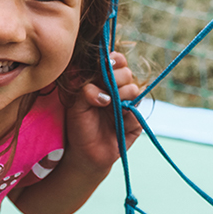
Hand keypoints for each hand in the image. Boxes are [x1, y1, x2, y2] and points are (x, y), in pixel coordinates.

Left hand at [63, 52, 143, 173]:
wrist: (85, 154)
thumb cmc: (79, 126)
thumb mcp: (76, 106)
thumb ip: (85, 91)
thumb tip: (101, 91)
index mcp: (103, 81)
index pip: (116, 61)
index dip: (114, 59)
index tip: (107, 63)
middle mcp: (118, 90)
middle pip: (126, 73)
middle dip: (116, 78)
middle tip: (105, 88)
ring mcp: (128, 105)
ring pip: (134, 90)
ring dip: (121, 95)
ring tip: (108, 106)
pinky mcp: (135, 122)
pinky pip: (136, 112)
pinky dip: (126, 116)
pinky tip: (117, 123)